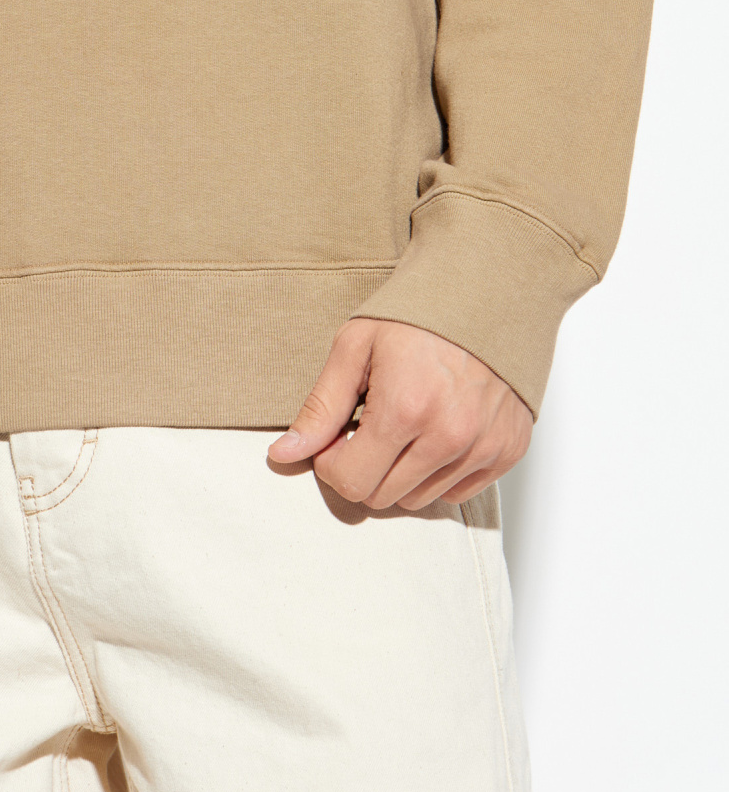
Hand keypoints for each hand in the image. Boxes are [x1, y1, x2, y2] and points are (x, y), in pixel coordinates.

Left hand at [267, 319, 531, 509]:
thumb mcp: (355, 347)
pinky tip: (435, 432)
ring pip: (418, 500)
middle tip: (369, 427)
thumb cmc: (418, 314)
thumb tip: (283, 454)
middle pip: (382, 497)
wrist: (485, 291)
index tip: (338, 435)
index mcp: (405, 408)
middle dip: (364, 468)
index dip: (332, 462)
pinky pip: (457, 494)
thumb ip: (321, 407)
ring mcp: (483, 447)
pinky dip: (438, 473)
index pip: (351, 482)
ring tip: (405, 424)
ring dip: (401, 473)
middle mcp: (449, 436)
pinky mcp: (507, 451)